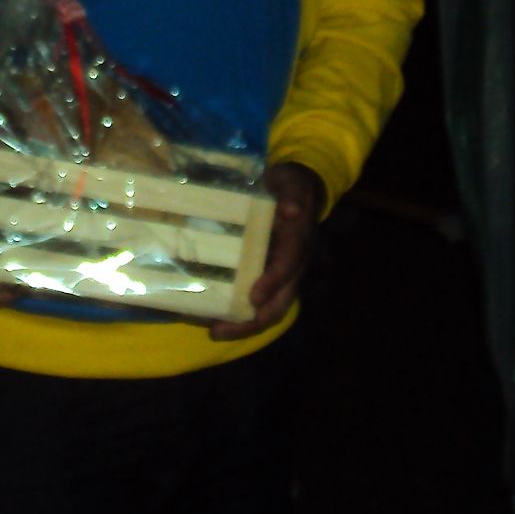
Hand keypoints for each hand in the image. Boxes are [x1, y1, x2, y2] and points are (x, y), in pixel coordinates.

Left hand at [210, 162, 325, 340]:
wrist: (300, 189)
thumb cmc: (292, 186)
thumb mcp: (291, 183)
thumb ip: (292, 195)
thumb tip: (292, 210)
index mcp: (298, 244)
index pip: (287, 268)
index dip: (272, 283)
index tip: (253, 296)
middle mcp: (292, 266)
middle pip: (278, 303)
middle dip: (252, 321)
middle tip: (219, 330)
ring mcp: (281, 274)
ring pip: (267, 308)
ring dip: (242, 323)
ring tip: (214, 329)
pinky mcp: (268, 275)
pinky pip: (256, 300)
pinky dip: (238, 311)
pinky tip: (214, 314)